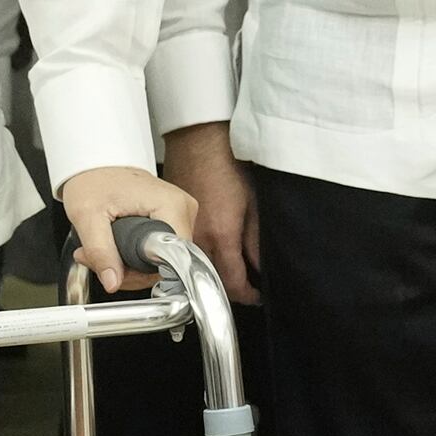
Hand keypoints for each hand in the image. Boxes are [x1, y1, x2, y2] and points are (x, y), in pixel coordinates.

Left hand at [56, 165, 197, 292]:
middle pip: (167, 263)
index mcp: (171, 205)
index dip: (141, 272)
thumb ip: (100, 251)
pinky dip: (137, 256)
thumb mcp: (87, 216)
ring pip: (162, 260)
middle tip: (102, 261)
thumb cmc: (93, 179)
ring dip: (132, 265)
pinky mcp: (174, 219)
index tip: (115, 269)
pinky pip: (160, 251)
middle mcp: (183, 209)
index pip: (170, 259)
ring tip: (106, 250)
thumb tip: (113, 282)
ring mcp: (181, 214)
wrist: (95, 163)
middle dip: (131, 271)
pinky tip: (118, 247)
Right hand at [158, 122, 257, 304]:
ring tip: (232, 266)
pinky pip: (187, 247)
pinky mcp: (172, 221)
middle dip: (231, 287)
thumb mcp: (254, 204)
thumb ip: (256, 241)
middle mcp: (197, 239)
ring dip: (214, 271)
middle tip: (249, 283)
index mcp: (221, 236)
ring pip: (198, 266)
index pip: (234, 284)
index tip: (259, 295)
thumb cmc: (227, 163)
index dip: (249, 296)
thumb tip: (263, 267)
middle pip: (213, 280)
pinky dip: (200, 254)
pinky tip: (212, 244)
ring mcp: (182, 231)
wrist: (199, 139)